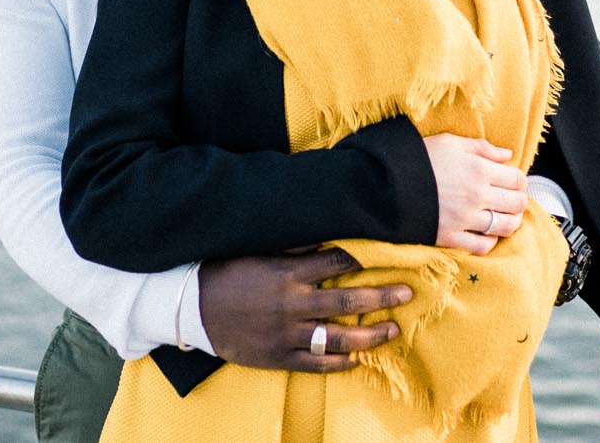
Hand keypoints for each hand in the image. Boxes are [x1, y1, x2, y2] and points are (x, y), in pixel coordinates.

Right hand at [198, 249, 410, 372]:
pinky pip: (316, 364)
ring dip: (370, 334)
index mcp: (287, 273)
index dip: (364, 259)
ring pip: (338, 337)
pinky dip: (339, 362)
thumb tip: (326, 234)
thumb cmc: (227, 271)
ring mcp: (286, 334)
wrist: (192, 308)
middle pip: (347, 300)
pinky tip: (356, 357)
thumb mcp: (258, 250)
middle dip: (382, 295)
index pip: (336, 263)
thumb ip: (293, 246)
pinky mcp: (278, 357)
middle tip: (407, 293)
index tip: (387, 255)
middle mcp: (292, 304)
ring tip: (393, 329)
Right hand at [423, 133, 527, 254]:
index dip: (519, 181)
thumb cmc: (419, 158)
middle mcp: (477, 195)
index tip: (512, 182)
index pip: (517, 179)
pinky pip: (483, 246)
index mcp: (479, 169)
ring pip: (505, 226)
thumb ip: (482, 147)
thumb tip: (507, 155)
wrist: (386, 183)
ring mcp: (466, 219)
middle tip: (511, 200)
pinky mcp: (452, 237)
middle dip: (519, 201)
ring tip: (504, 217)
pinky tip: (484, 232)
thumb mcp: (450, 142)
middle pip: (517, 204)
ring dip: (511, 222)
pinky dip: (489, 241)